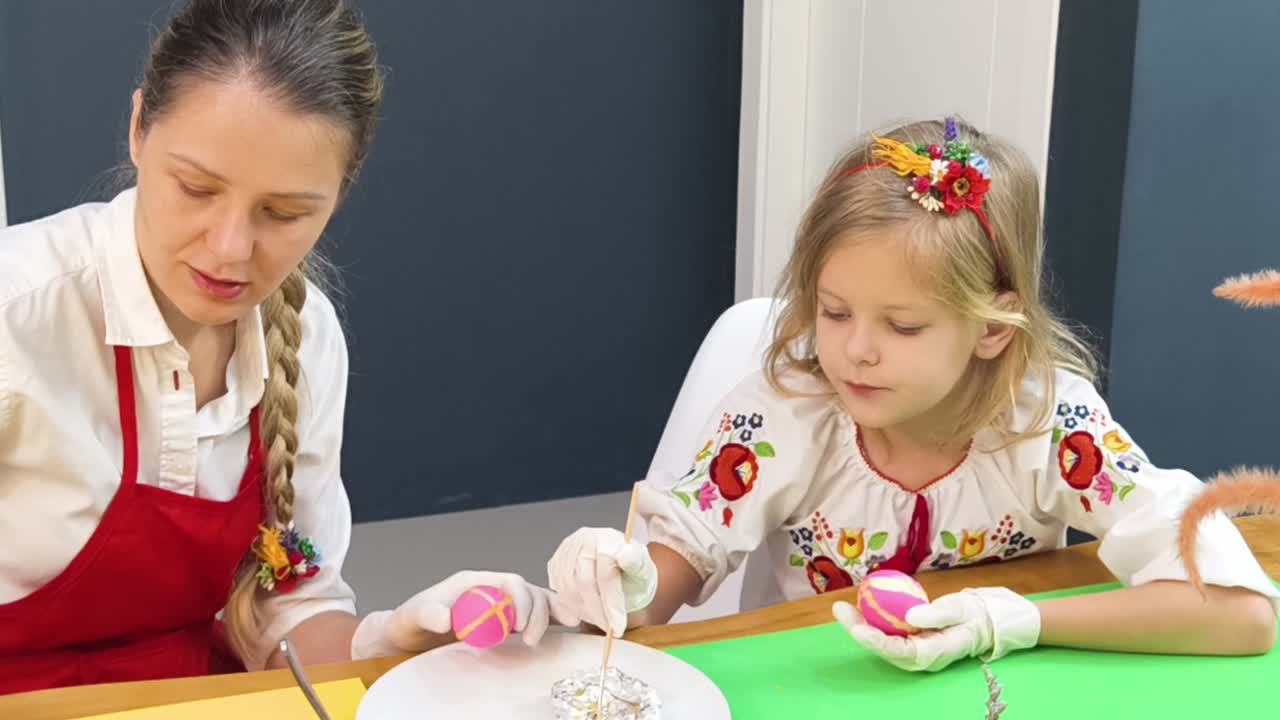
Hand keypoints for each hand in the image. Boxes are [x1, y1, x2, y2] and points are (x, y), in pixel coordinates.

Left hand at [350, 570, 579, 659]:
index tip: (520, 627)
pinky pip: (534, 616)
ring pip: (538, 601)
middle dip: (540, 612)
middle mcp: (491, 589)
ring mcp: (499, 605)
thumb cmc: (408, 623)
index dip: (522, 600)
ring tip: (555, 633)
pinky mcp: (503, 622)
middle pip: (529, 591)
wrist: (405, 637)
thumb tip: (444, 618)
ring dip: (550, 615)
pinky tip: (566, 627)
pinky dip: (552, 620)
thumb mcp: (411, 618)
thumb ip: (425, 614)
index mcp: (474, 581)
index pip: (510, 582)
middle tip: (532, 641)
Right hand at [547, 527, 658, 636]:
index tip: (617, 626)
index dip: (611, 604)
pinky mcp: (556, 562)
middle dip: (597, 611)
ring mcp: (567, 550)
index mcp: (608, 538)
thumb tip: (626, 554)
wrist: (619, 569)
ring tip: (600, 619)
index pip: (605, 574)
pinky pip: (559, 591)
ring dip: (584, 611)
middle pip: (584, 582)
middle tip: (608, 627)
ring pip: (569, 589)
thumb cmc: (631, 572)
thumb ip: (637, 563)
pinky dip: (572, 606)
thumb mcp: (643, 569)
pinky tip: (587, 611)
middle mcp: (584, 538)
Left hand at [833, 587, 1039, 671]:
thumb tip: (909, 616)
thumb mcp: (960, 610)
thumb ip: (936, 614)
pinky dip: (873, 619)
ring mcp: (915, 649)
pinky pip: (889, 632)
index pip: (899, 651)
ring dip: (861, 625)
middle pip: (884, 648)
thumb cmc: (975, 615)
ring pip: (882, 641)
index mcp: (933, 654)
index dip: (876, 641)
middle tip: (840, 609)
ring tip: (842, 607)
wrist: (987, 620)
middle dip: (859, 631)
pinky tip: (860, 604)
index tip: (858, 628)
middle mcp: (920, 656)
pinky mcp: (912, 639)